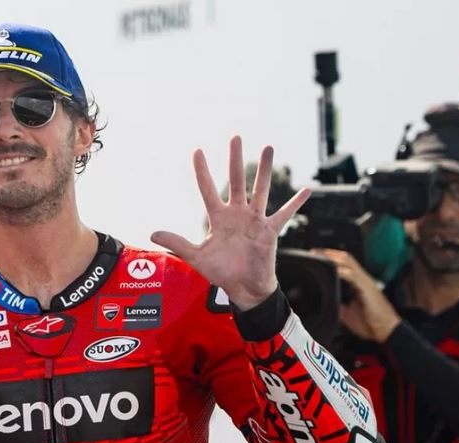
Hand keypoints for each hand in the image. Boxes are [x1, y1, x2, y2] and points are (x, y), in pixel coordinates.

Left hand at [150, 136, 309, 309]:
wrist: (244, 289)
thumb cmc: (222, 273)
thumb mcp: (197, 257)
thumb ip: (177, 243)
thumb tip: (152, 233)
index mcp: (218, 218)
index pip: (207, 190)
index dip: (202, 171)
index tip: (197, 151)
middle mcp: (237, 214)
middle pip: (235, 181)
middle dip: (235, 160)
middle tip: (235, 137)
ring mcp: (255, 220)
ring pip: (260, 190)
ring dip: (265, 170)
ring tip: (268, 148)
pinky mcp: (270, 231)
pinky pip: (284, 214)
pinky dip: (296, 203)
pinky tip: (306, 190)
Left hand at [318, 249, 400, 342]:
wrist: (387, 332)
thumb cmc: (371, 323)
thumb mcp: (347, 313)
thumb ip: (337, 304)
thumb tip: (324, 301)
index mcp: (357, 283)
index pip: (343, 264)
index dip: (330, 258)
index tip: (315, 256)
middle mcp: (362, 279)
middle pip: (345, 258)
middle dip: (329, 253)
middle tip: (313, 252)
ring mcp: (366, 282)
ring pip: (349, 263)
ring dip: (333, 258)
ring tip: (319, 256)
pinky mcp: (368, 289)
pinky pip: (354, 276)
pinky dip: (342, 272)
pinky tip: (333, 271)